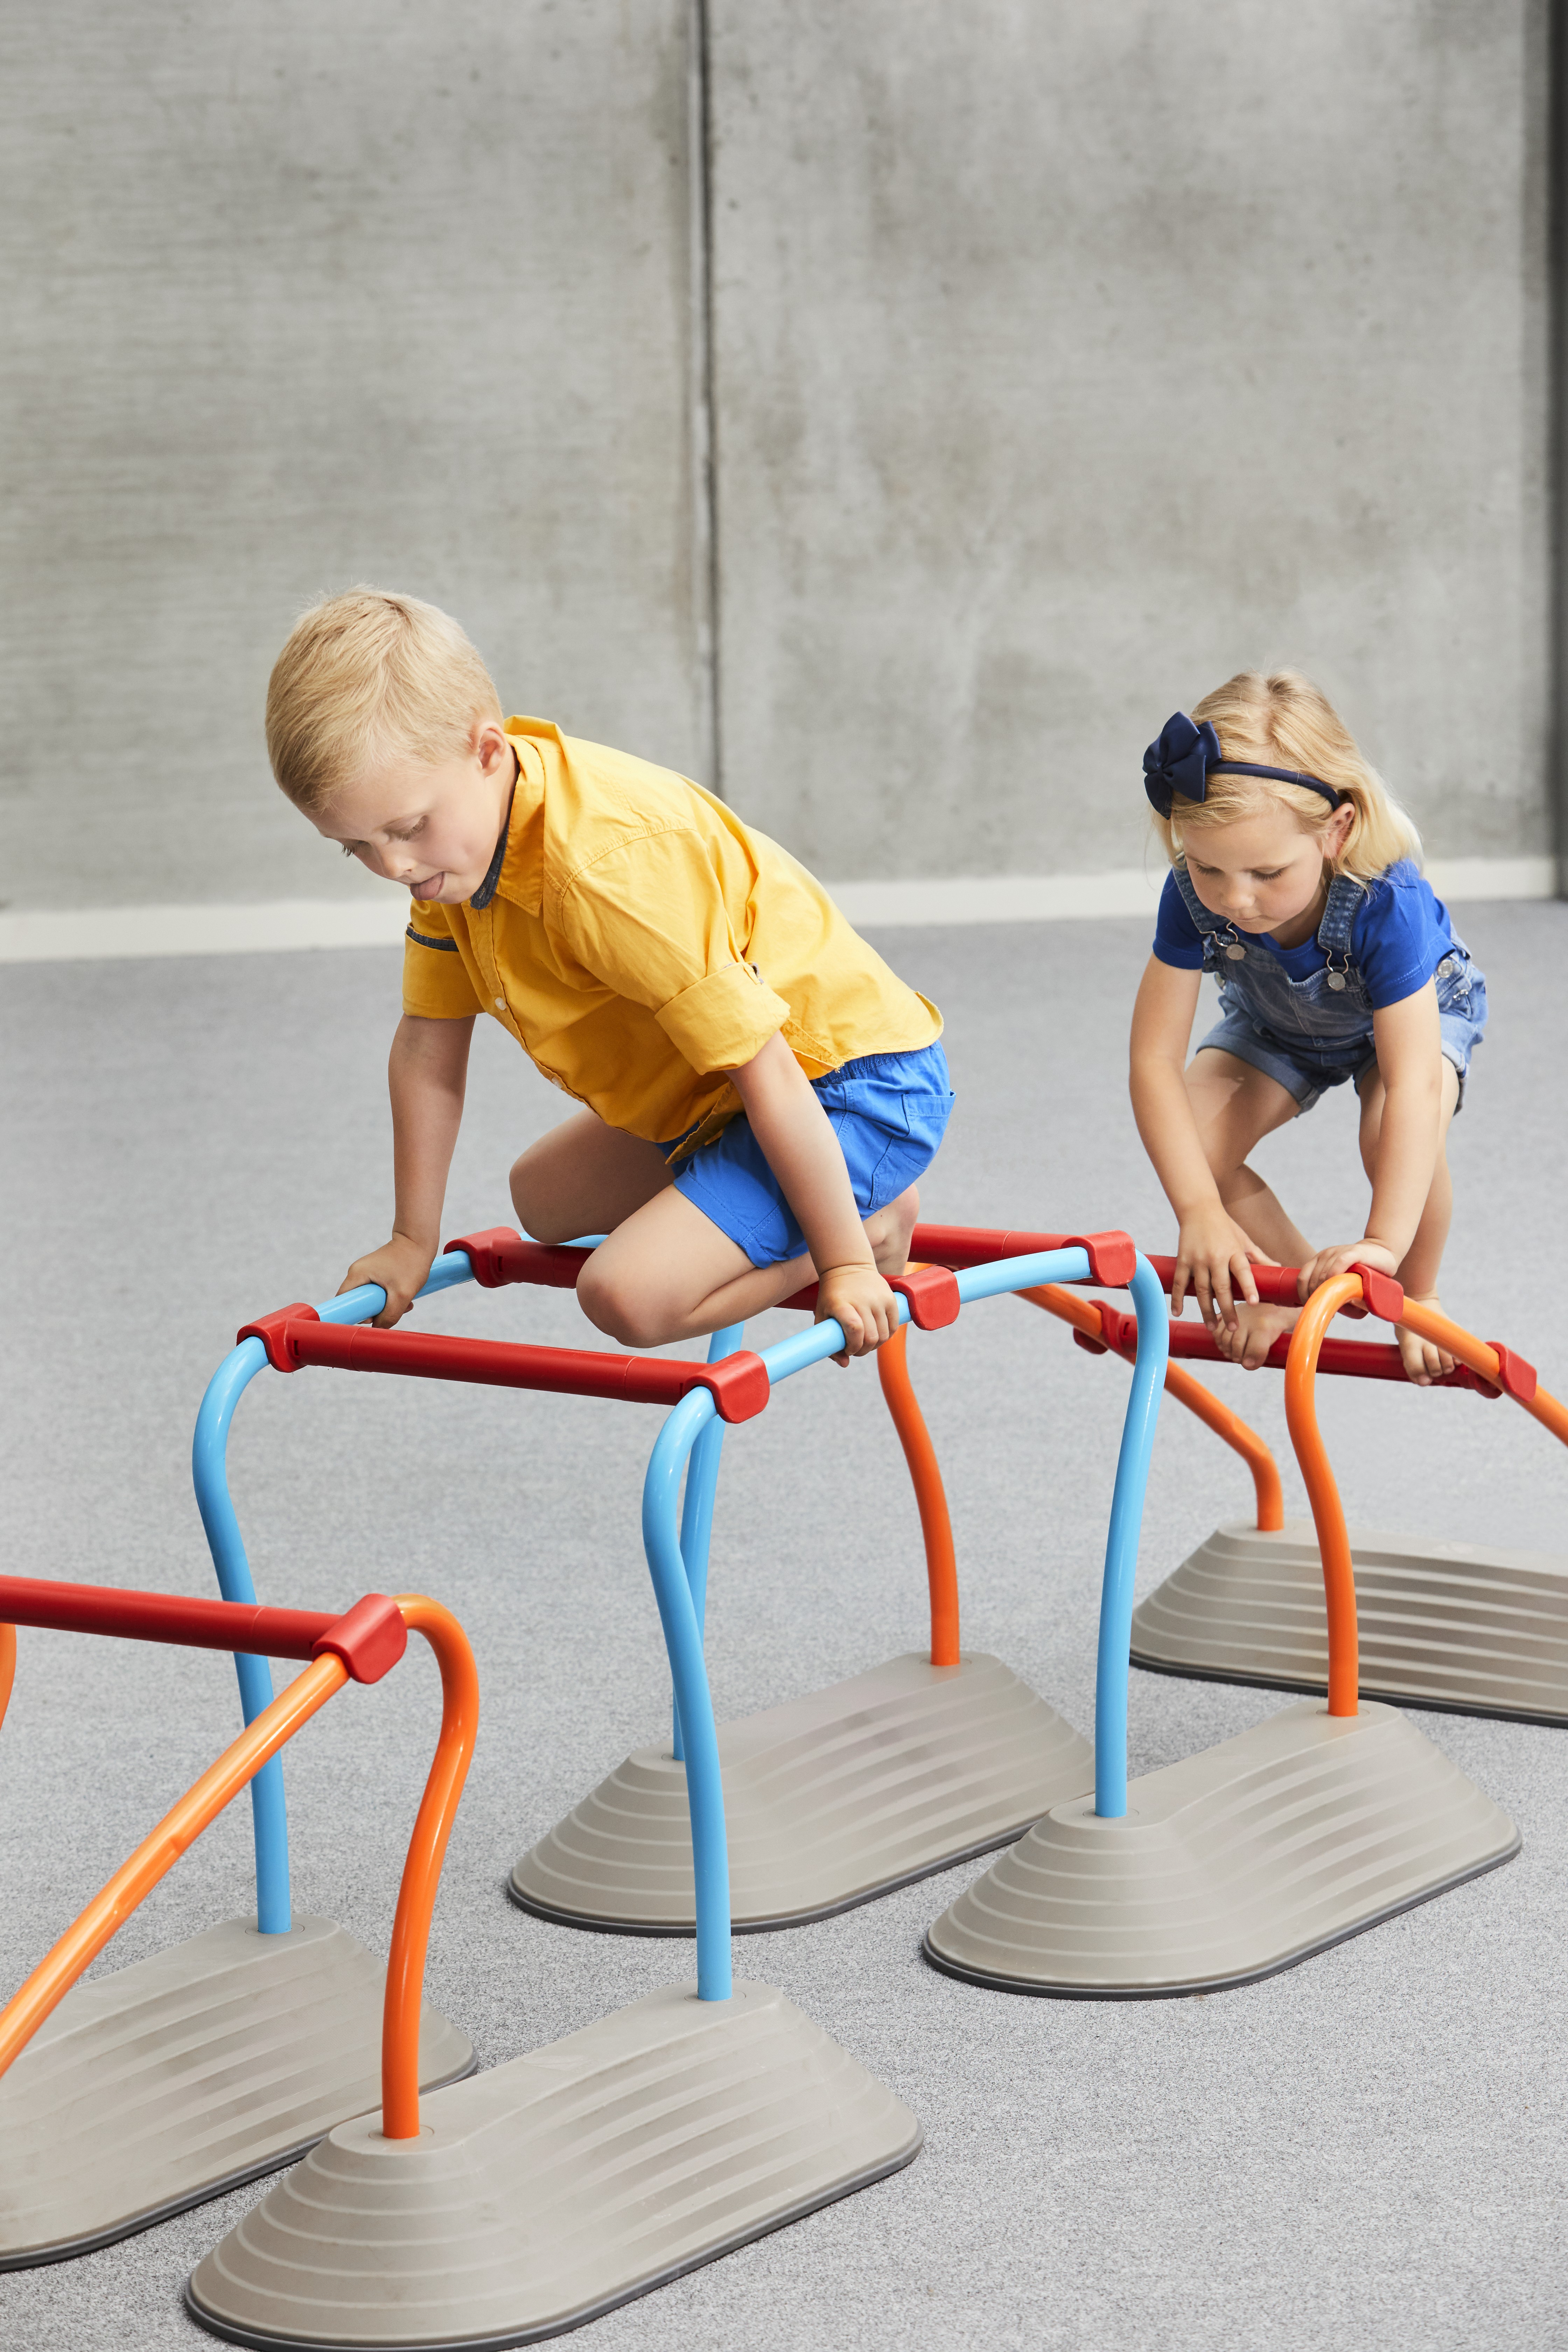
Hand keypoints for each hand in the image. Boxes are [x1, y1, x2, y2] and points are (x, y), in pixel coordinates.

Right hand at [340, 1232, 434, 1327]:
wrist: (420, 1241)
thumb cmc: (411, 1263)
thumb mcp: (401, 1294)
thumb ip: (389, 1316)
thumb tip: (378, 1329)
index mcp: (356, 1275)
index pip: (343, 1301)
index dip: (352, 1315)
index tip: (369, 1321)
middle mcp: (358, 1273)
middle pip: (358, 1303)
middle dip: (375, 1312)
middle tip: (393, 1312)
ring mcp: (367, 1273)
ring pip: (371, 1299)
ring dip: (387, 1307)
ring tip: (405, 1305)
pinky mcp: (377, 1274)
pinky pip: (379, 1293)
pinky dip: (391, 1299)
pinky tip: (406, 1299)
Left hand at [815, 1261, 899, 1365]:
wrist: (848, 1266)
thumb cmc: (832, 1296)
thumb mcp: (822, 1316)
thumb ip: (829, 1343)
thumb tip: (845, 1364)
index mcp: (842, 1304)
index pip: (855, 1329)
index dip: (853, 1346)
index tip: (847, 1349)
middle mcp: (863, 1300)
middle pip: (871, 1338)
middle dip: (862, 1351)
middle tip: (855, 1349)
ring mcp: (879, 1299)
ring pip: (883, 1336)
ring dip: (874, 1346)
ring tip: (865, 1342)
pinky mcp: (891, 1299)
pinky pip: (893, 1328)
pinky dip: (885, 1337)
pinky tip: (876, 1335)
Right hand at [1171, 1205, 1271, 1330]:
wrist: (1198, 1208)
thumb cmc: (1225, 1226)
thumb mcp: (1244, 1240)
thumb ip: (1259, 1257)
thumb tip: (1279, 1268)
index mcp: (1233, 1252)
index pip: (1242, 1272)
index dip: (1248, 1287)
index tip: (1253, 1303)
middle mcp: (1215, 1257)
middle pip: (1221, 1288)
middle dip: (1227, 1309)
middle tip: (1233, 1328)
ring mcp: (1197, 1260)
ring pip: (1201, 1290)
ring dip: (1206, 1311)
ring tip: (1212, 1327)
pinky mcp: (1183, 1260)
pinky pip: (1180, 1283)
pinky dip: (1177, 1298)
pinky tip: (1178, 1312)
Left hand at [1295, 1239, 1398, 1301]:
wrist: (1383, 1254)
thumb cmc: (1362, 1272)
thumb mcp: (1342, 1278)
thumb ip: (1331, 1289)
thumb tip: (1321, 1311)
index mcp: (1319, 1260)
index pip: (1302, 1279)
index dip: (1305, 1296)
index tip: (1315, 1309)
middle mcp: (1325, 1254)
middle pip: (1312, 1280)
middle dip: (1318, 1298)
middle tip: (1329, 1310)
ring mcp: (1338, 1252)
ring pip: (1324, 1275)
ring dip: (1327, 1293)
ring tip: (1336, 1305)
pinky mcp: (1353, 1252)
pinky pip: (1338, 1264)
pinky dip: (1336, 1279)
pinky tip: (1340, 1290)